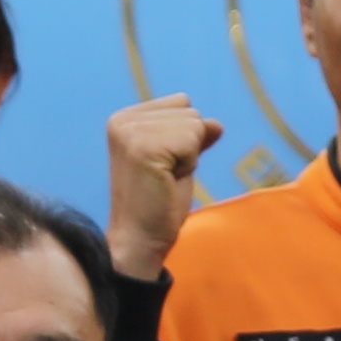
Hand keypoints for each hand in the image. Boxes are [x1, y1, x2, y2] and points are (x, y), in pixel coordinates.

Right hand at [106, 96, 218, 279]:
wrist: (141, 238)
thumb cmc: (159, 203)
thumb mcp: (179, 160)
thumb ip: (193, 136)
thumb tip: (217, 124)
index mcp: (125, 118)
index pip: (182, 102)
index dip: (185, 137)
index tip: (163, 164)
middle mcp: (122, 120)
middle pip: (191, 111)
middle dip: (189, 146)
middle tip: (164, 175)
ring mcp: (130, 132)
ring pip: (195, 124)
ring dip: (190, 156)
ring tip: (165, 178)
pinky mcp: (143, 147)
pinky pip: (193, 140)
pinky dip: (190, 164)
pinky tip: (167, 181)